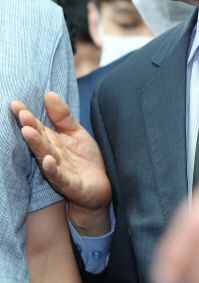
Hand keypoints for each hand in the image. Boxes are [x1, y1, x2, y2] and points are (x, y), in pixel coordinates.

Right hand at [11, 92, 111, 228]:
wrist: (99, 189)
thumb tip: (48, 93)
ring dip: (36, 145)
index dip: (27, 115)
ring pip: (45, 156)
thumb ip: (62, 115)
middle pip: (39, 140)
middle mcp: (52, 155)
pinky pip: (60, 177)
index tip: (15, 103)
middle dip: (29, 127)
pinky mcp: (70, 184)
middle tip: (21, 115)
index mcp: (52, 142)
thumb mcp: (76, 132)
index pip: (38, 126)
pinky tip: (48, 160)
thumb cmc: (84, 160)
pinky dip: (52, 170)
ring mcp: (60, 170)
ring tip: (28, 132)